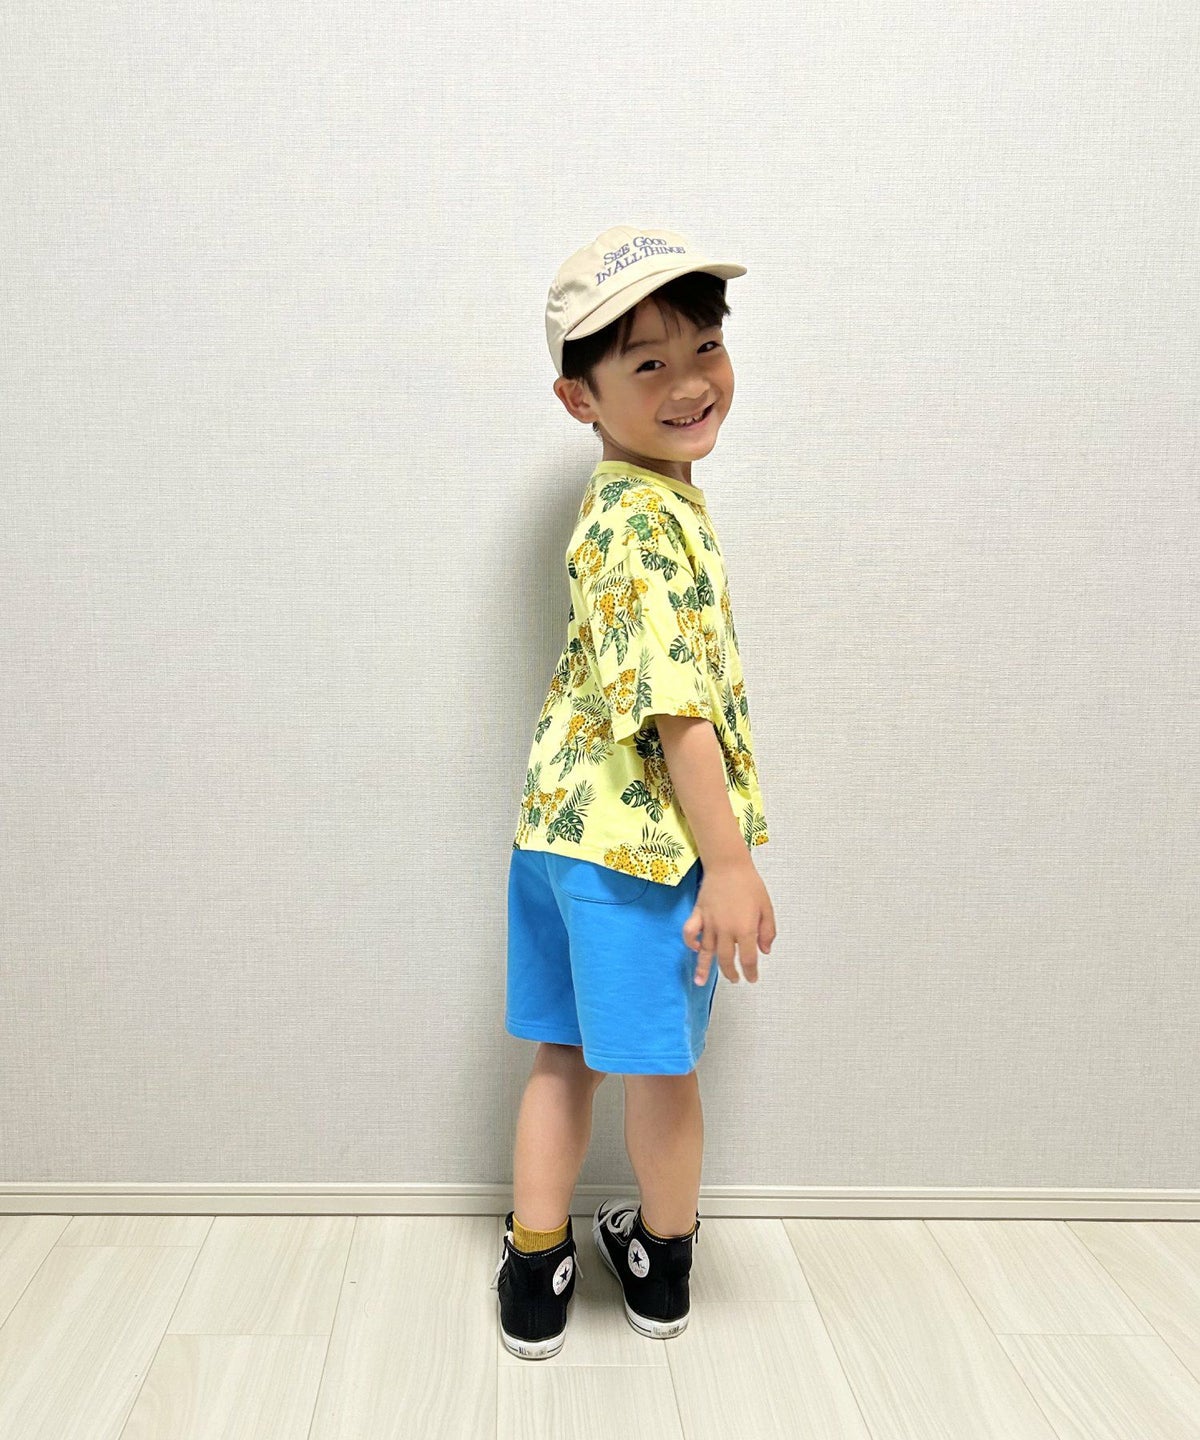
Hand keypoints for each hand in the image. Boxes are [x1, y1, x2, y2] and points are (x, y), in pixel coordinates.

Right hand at [683, 857, 775, 985]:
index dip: (750, 972)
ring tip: (700, 982)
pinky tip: (695, 949)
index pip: (747, 958)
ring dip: (704, 968)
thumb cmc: (750, 884)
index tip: (752, 978)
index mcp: (745, 929)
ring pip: (706, 951)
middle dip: (730, 973)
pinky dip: (690, 943)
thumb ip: (768, 931)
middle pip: (726, 959)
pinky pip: (690, 932)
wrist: (729, 865)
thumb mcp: (767, 908)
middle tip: (734, 979)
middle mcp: (726, 930)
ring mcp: (709, 923)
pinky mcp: (698, 914)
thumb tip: (764, 951)